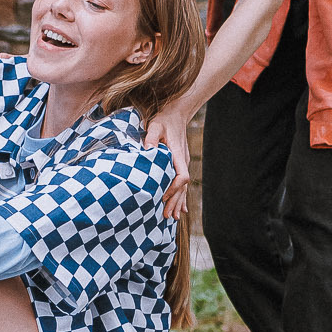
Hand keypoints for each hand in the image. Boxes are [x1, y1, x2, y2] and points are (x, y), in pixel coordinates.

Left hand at [143, 105, 192, 221]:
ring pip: (183, 187)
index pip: (181, 176)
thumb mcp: (155, 126)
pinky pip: (182, 184)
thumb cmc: (164, 119)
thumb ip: (151, 137)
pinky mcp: (180, 163)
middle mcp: (183, 161)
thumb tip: (148, 150)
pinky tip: (181, 208)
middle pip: (182, 186)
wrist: (176, 113)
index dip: (173, 189)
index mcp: (178, 154)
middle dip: (175, 202)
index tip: (163, 197)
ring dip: (178, 202)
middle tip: (168, 217)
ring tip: (174, 218)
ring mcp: (183, 163)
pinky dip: (181, 196)